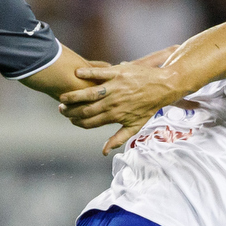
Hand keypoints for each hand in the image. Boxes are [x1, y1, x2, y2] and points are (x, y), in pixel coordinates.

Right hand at [59, 62, 183, 153]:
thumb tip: (104, 152)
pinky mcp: (117, 72)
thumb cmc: (148, 107)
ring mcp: (115, 87)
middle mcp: (113, 102)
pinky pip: (99, 73)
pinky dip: (87, 72)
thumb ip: (118, 138)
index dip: (77, 122)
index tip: (69, 120)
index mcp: (115, 116)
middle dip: (70, 111)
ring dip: (74, 95)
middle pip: (85, 109)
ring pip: (89, 93)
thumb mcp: (135, 126)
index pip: (90, 122)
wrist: (164, 86)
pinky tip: (77, 73)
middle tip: (61, 108)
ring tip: (63, 96)